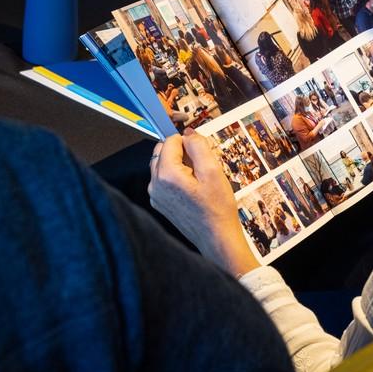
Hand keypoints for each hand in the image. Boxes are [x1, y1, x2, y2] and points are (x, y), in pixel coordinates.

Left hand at [148, 133, 259, 275]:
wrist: (216, 237)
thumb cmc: (217, 208)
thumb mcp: (213, 171)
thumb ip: (198, 146)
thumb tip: (189, 133)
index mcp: (167, 174)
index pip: (170, 141)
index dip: (187, 141)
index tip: (201, 151)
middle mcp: (155, 184)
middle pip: (162, 151)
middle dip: (181, 152)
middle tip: (201, 165)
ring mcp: (156, 195)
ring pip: (162, 165)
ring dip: (178, 164)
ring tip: (198, 178)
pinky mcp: (159, 203)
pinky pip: (164, 180)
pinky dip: (176, 177)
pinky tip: (193, 189)